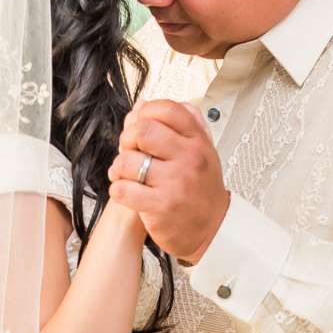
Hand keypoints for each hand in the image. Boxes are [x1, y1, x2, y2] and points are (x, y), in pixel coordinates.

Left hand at [109, 99, 229, 264]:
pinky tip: (126, 191)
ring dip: (119, 168)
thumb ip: (177, 125)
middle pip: (142, 131)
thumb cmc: (202, 189)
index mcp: (198, 141)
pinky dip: (118, 189)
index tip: (141, 125)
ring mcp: (175, 183)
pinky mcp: (161, 207)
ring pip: (127, 161)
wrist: (214, 229)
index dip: (145, 113)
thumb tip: (143, 104)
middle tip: (129, 150)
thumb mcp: (200, 150)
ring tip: (124, 174)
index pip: (167, 109)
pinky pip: (123, 190)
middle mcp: (189, 159)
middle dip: (127, 139)